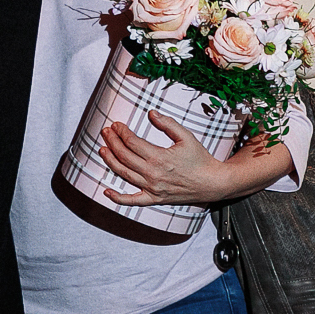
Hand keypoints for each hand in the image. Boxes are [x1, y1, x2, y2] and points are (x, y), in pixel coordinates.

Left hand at [99, 111, 232, 206]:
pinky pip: (132, 200)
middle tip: (106, 132)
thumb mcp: (186, 136)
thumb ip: (168, 124)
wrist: (212, 182)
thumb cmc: (200, 159)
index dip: (121, 132)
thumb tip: (151, 113)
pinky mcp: (155, 199)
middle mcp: (152, 174)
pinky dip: (118, 198)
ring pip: (124, 174)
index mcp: (159, 157)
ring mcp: (152, 188)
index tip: (116, 125)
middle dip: (112, 142)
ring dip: (110, 161)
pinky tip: (106, 192)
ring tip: (102, 149)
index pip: (132, 142)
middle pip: (124, 156)